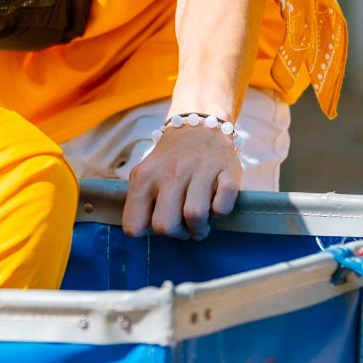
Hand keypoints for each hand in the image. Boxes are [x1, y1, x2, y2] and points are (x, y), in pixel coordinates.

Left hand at [122, 121, 244, 238]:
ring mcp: (201, 170)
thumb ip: (140, 201)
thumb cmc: (170, 161)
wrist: (200, 129)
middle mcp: (172, 171)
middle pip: (165, 226)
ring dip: (198, 227)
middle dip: (176, 233)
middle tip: (184, 225)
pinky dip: (220, 212)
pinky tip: (215, 203)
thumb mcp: (145, 174)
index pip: (134, 226)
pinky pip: (222, 207)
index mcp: (145, 176)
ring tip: (200, 220)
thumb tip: (146, 231)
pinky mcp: (228, 173)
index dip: (147, 232)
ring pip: (194, 217)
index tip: (159, 223)